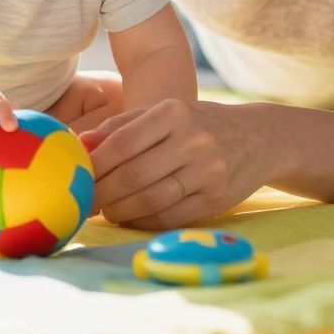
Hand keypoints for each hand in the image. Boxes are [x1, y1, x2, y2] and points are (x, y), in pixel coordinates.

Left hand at [79, 99, 268, 229]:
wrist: (259, 138)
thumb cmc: (198, 124)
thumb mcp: (164, 113)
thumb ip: (121, 126)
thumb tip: (79, 143)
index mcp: (174, 112)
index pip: (123, 142)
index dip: (94, 165)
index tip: (74, 177)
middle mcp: (193, 140)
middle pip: (134, 175)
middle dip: (101, 193)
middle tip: (82, 203)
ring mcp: (208, 172)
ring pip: (151, 199)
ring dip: (121, 210)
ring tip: (105, 211)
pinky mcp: (218, 199)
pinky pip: (172, 217)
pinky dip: (145, 221)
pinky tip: (130, 218)